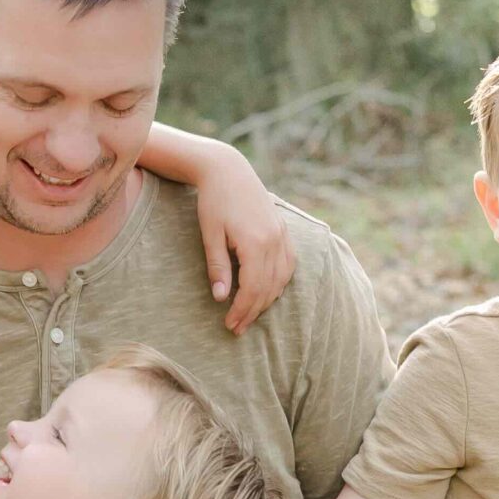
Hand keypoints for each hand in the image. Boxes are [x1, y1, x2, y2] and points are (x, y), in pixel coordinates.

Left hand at [193, 143, 295, 332]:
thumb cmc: (214, 201)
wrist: (228, 170)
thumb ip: (218, 267)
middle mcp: (274, 240)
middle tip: (237, 328)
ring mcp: (282, 235)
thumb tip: (221, 298)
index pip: (253, 288)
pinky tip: (267, 292)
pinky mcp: (284, 230)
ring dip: (266, 300)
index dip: (242, 310)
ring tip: (249, 315)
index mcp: (255, 242)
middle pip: (268, 288)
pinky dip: (279, 283)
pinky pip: (288, 265)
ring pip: (281, 279)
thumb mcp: (210, 235)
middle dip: (253, 311)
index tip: (230, 325)